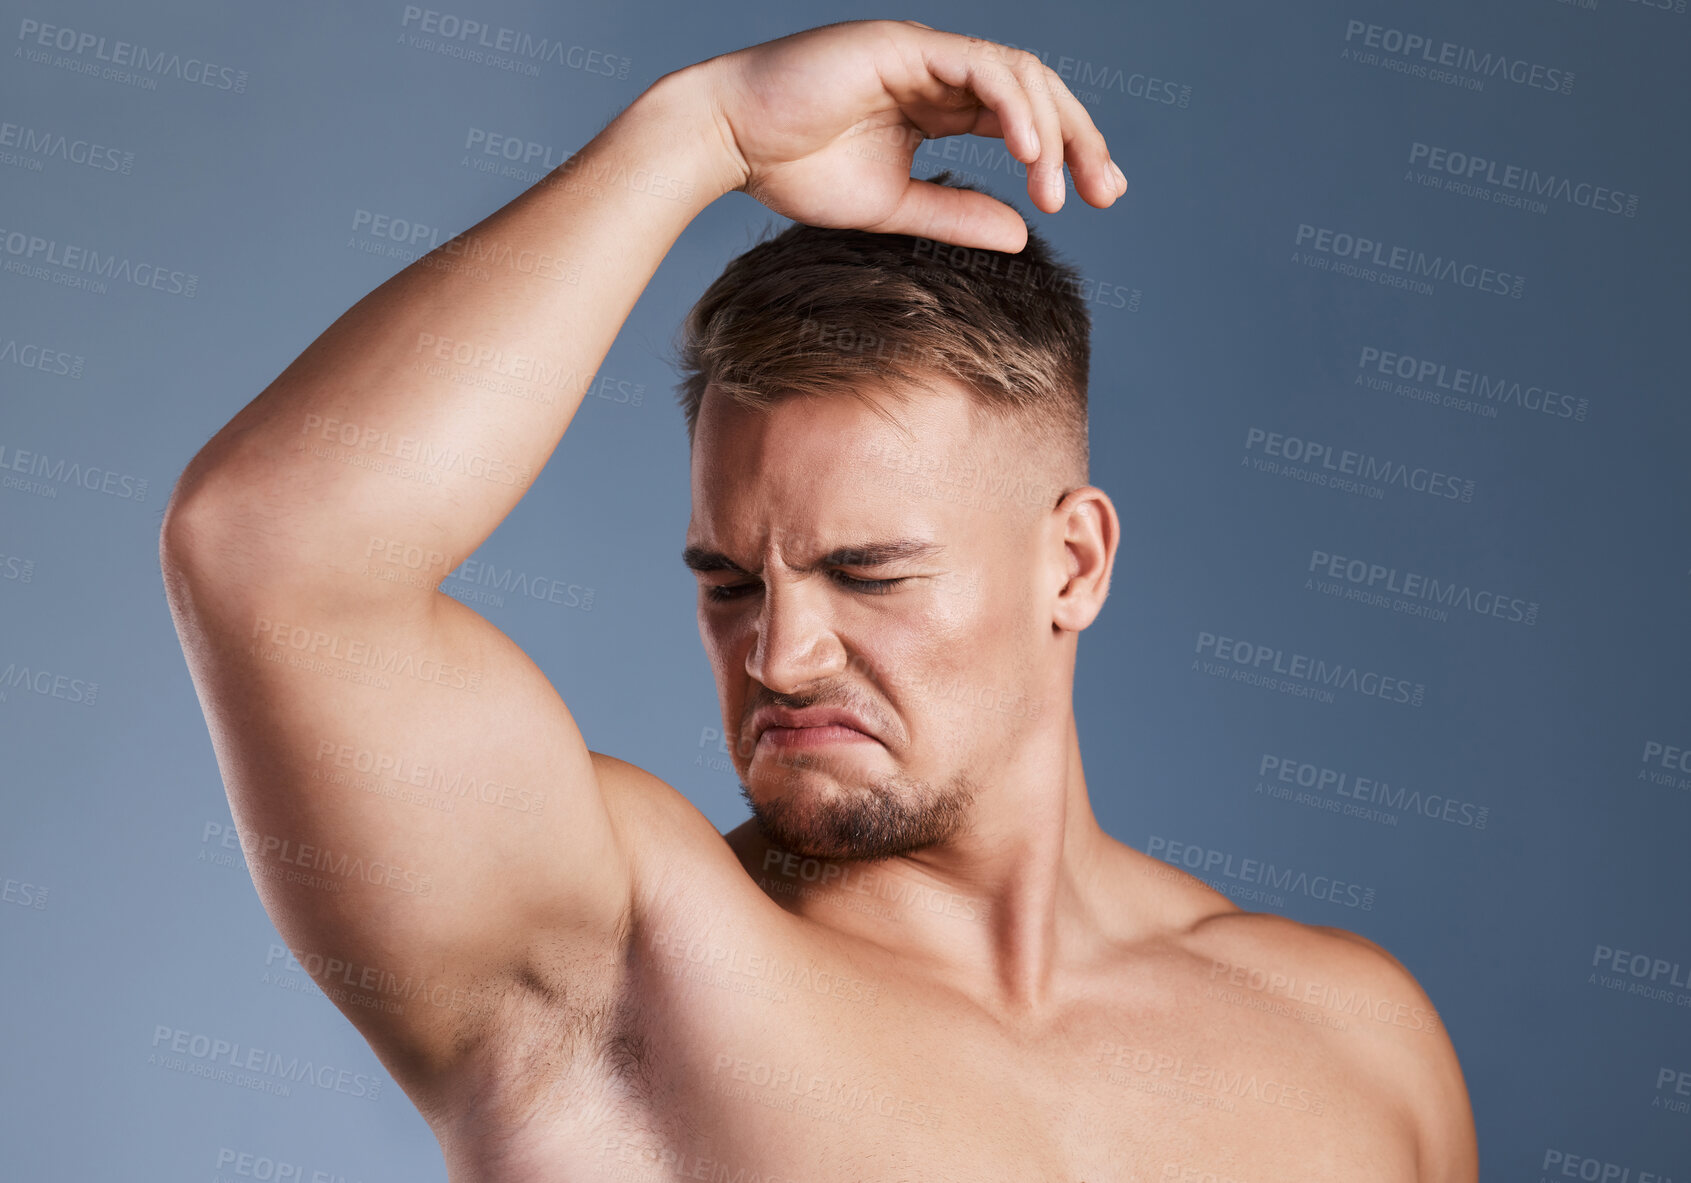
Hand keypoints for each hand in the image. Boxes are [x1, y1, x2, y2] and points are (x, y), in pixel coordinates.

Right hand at [693, 19, 1126, 251]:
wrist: (728, 140)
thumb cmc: (794, 171)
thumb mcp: (892, 207)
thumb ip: (955, 216)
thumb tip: (1022, 234)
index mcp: (938, 103)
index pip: (1022, 119)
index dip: (1065, 154)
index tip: (1095, 199)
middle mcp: (939, 70)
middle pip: (1036, 91)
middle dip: (1079, 139)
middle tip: (1107, 192)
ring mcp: (923, 52)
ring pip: (1018, 75)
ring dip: (1050, 129)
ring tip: (1062, 185)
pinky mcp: (904, 45)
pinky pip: (981, 68)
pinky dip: (1013, 107)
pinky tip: (1029, 150)